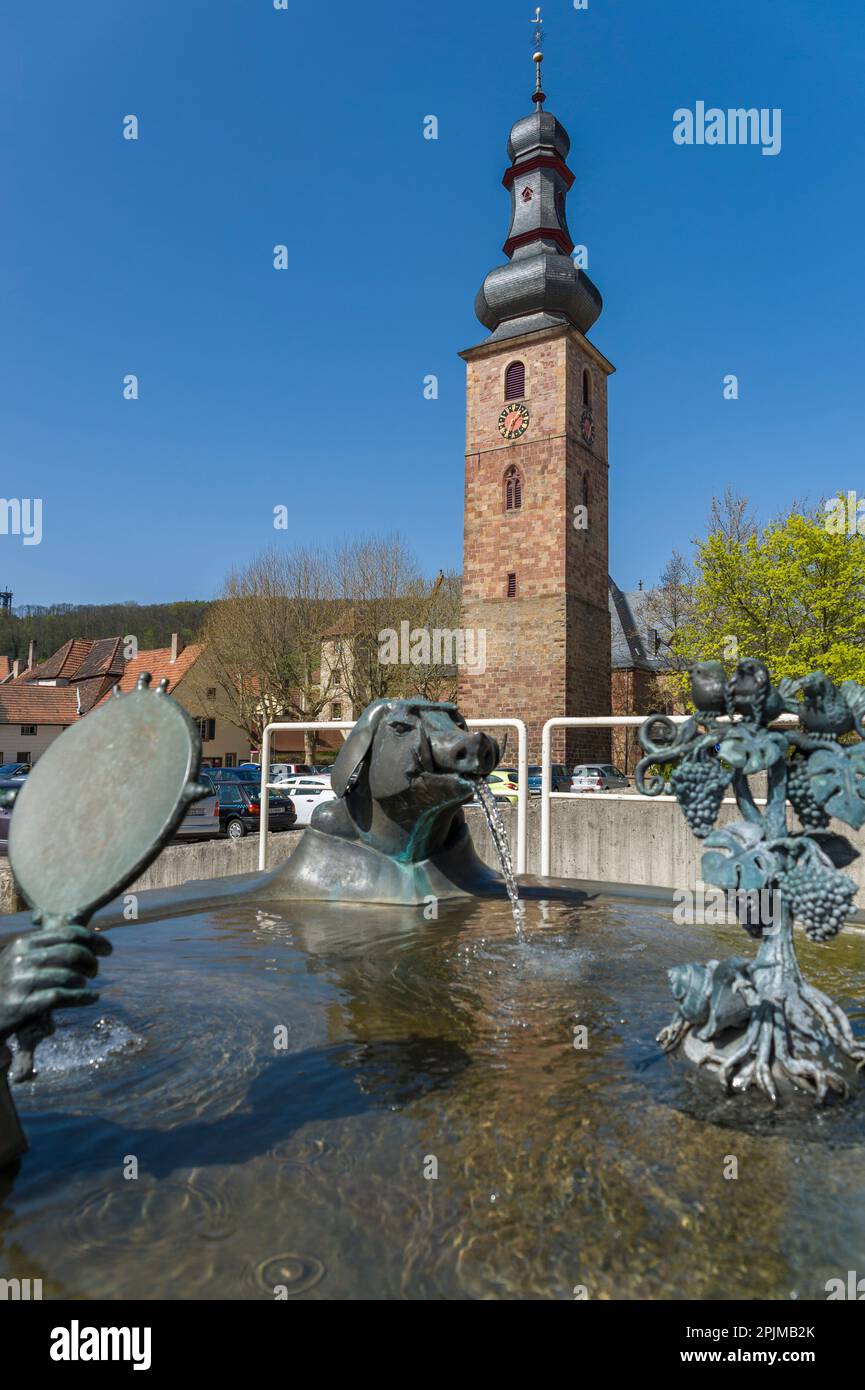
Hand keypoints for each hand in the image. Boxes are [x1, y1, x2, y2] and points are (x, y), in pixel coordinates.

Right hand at [0, 924, 111, 1041]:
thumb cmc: (6, 985)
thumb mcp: (18, 959)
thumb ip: (44, 948)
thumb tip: (83, 941)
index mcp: (22, 943)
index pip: (67, 933)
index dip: (93, 939)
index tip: (107, 949)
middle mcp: (20, 959)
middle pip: (71, 952)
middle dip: (91, 960)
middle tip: (96, 970)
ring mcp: (20, 982)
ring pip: (68, 975)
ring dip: (85, 981)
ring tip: (87, 985)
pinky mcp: (22, 1005)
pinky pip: (61, 997)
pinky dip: (82, 997)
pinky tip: (92, 998)